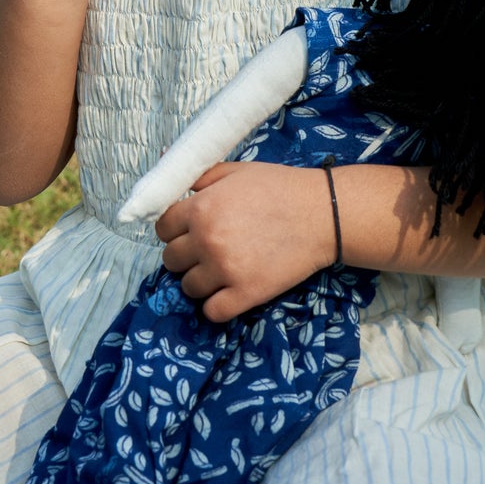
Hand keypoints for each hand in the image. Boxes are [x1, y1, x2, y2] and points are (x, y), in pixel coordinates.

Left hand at [155, 162, 339, 324]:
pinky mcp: (246, 293)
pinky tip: (229, 292)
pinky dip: (216, 305)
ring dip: (200, 281)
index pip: (162, 229)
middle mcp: (207, 240)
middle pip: (171, 260)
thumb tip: (167, 175)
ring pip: (188, 287)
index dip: (174, 230)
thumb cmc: (279, 187)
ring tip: (220, 270)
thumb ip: (199, 176)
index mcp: (201, 208)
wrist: (322, 214)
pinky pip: (212, 312)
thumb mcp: (235, 171)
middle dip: (185, 256)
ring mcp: (225, 269)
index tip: (189, 232)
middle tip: (206, 251)